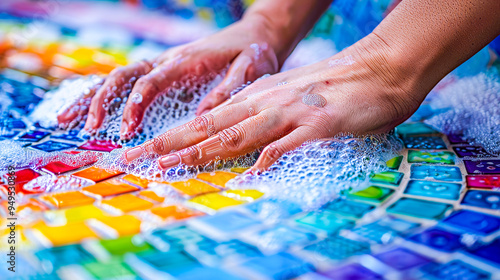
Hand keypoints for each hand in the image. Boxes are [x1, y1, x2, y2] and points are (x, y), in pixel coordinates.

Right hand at [58, 20, 279, 138]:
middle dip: (103, 100)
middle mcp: (169, 61)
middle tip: (91, 128)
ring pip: (121, 76)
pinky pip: (132, 80)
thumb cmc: (253, 54)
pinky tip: (92, 110)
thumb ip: (228, 89)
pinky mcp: (166, 71)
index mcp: (186, 61)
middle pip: (126, 75)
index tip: (126, 128)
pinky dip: (108, 94)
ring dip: (95, 97)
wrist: (255, 36)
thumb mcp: (250, 69)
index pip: (151, 80)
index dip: (135, 103)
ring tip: (71, 120)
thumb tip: (201, 117)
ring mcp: (164, 64)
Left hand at [125, 34, 426, 170]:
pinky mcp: (319, 123)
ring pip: (238, 133)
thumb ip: (268, 117)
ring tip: (170, 166)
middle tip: (136, 158)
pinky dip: (266, 159)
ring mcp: (290, 112)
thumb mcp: (292, 99)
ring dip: (203, 150)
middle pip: (211, 126)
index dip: (174, 137)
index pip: (207, 120)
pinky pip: (288, 144)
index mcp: (259, 98)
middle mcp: (266, 103)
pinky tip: (248, 176)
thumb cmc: (338, 88)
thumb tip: (248, 143)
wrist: (381, 66)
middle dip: (171, 144)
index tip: (146, 153)